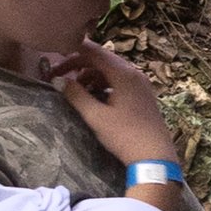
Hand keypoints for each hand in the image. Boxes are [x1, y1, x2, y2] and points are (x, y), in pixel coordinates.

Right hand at [33, 40, 180, 175]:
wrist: (156, 158)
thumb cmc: (125, 136)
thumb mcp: (96, 116)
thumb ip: (76, 95)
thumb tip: (57, 80)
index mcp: (124, 74)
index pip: (94, 52)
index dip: (72, 52)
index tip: (54, 59)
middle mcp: (134, 74)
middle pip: (102, 59)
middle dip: (79, 65)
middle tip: (59, 75)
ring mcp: (141, 84)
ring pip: (110, 71)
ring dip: (91, 76)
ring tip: (75, 89)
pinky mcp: (143, 95)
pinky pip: (119, 81)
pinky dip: (103, 84)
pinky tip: (93, 97)